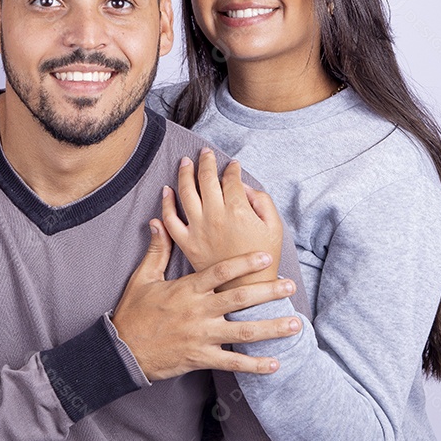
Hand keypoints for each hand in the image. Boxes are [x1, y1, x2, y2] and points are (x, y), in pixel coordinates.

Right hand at [112, 224, 299, 380]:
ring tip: (294, 325)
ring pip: (242, 333)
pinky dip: (254, 365)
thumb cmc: (134, 312)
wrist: (123, 351)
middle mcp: (198, 312)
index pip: (219, 272)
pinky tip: (274, 364)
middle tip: (290, 286)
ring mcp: (201, 337)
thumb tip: (158, 221)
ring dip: (270, 328)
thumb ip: (158, 250)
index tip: (265, 256)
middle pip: (238, 300)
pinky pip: (232, 363)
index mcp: (186, 290)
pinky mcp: (201, 358)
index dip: (242, 263)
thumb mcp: (143, 278)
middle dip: (267, 293)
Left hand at [158, 148, 283, 289]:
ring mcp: (198, 229)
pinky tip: (166, 190)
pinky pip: (171, 220)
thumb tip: (244, 186)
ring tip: (185, 161)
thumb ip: (262, 201)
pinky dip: (166, 204)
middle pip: (206, 179)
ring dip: (184, 173)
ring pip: (186, 192)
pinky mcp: (187, 243)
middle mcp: (215, 216)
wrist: (248, 288)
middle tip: (205, 152)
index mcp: (237, 210)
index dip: (232, 168)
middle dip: (207, 161)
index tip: (233, 165)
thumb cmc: (263, 257)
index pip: (230, 179)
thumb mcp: (274, 226)